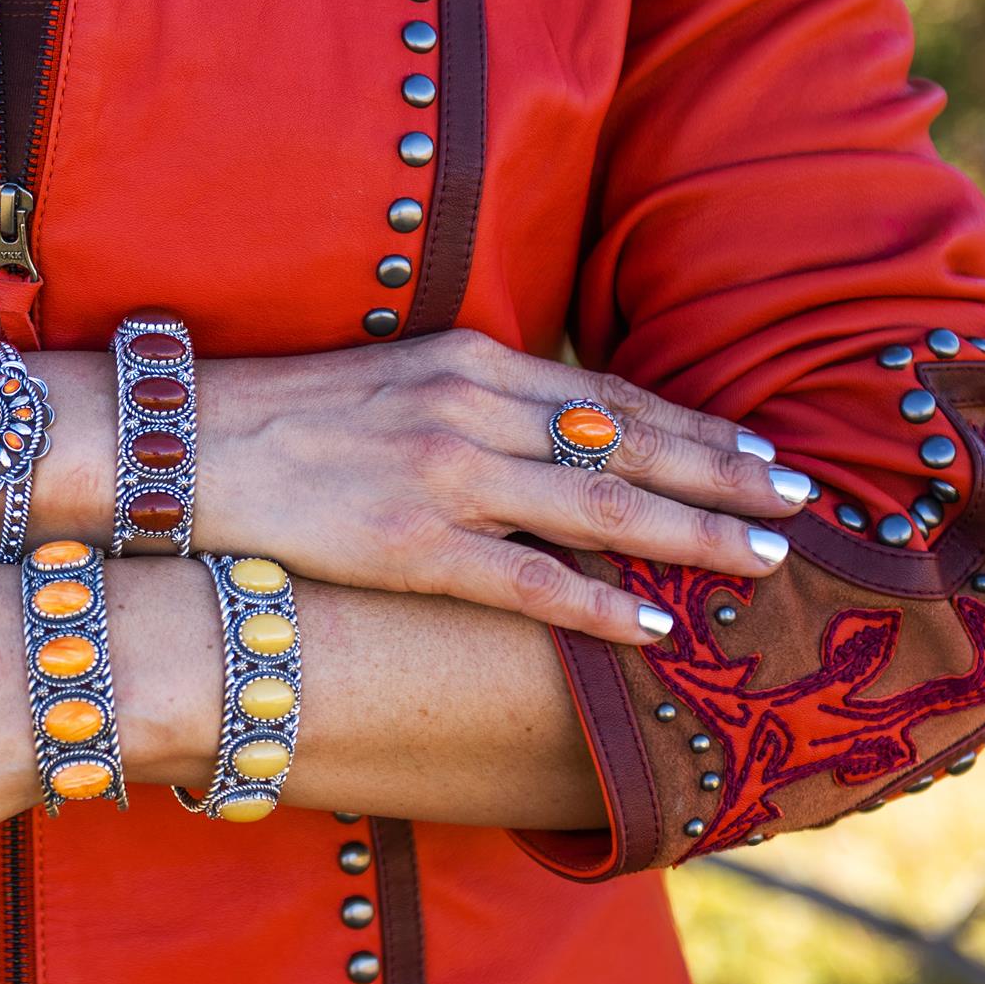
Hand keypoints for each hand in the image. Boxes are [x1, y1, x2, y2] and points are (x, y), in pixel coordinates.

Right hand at [198, 329, 812, 642]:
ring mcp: (444, 477)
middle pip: (626, 444)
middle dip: (723, 473)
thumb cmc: (285, 412)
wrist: (185, 442)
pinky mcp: (410, 544)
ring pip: (599, 508)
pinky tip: (655, 622)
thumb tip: (549, 423)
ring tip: (765, 556)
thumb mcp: (393, 375)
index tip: (757, 447)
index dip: (691, 424)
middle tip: (799, 498)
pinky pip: (527, 578)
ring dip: (692, 533)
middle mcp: (470, 410)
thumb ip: (473, 394)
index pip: (607, 395)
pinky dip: (599, 602)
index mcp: (469, 361)